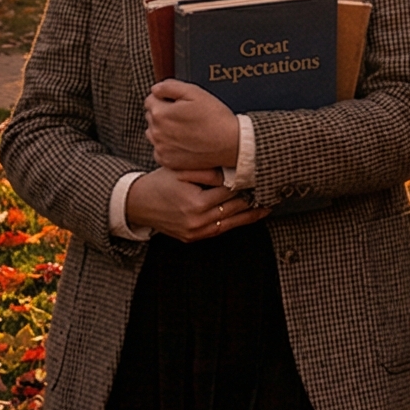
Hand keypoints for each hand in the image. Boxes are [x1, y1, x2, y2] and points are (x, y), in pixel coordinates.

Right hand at [125, 166, 263, 242]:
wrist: (137, 204)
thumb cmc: (160, 182)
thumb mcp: (181, 171)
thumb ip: (208, 171)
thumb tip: (234, 171)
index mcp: (195, 203)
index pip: (230, 190)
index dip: (247, 182)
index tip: (262, 175)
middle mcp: (197, 221)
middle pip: (234, 208)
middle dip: (253, 198)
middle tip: (273, 188)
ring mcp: (195, 233)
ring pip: (231, 222)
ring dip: (250, 214)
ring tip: (268, 204)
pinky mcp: (192, 238)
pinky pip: (219, 230)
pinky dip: (235, 222)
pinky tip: (249, 215)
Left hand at [145, 80, 242, 169]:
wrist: (230, 144)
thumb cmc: (214, 116)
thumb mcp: (196, 93)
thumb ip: (170, 87)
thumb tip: (155, 89)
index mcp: (160, 113)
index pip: (150, 99)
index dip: (166, 98)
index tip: (181, 103)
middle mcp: (156, 132)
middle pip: (151, 116)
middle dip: (164, 113)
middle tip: (186, 115)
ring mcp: (160, 148)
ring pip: (154, 132)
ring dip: (164, 129)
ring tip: (186, 129)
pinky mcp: (166, 161)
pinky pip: (159, 149)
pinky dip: (168, 145)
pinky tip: (184, 142)